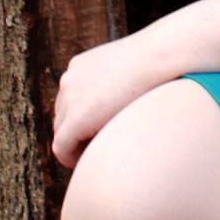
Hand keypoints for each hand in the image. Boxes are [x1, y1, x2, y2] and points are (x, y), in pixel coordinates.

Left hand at [52, 31, 168, 170]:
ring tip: (99, 152)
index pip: (71, 98)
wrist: (157, 58)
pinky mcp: (75, 119)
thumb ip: (119, 81)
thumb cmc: (156, 62)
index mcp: (80, 66)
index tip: (99, 129)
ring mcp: (69, 98)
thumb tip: (128, 97)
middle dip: (76, 133)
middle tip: (98, 145)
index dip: (82, 118)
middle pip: (63, 116)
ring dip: (75, 144)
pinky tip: (89, 162)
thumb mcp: (129, 67)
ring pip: (61, 132)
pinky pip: (61, 147)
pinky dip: (70, 158)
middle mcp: (70, 80)